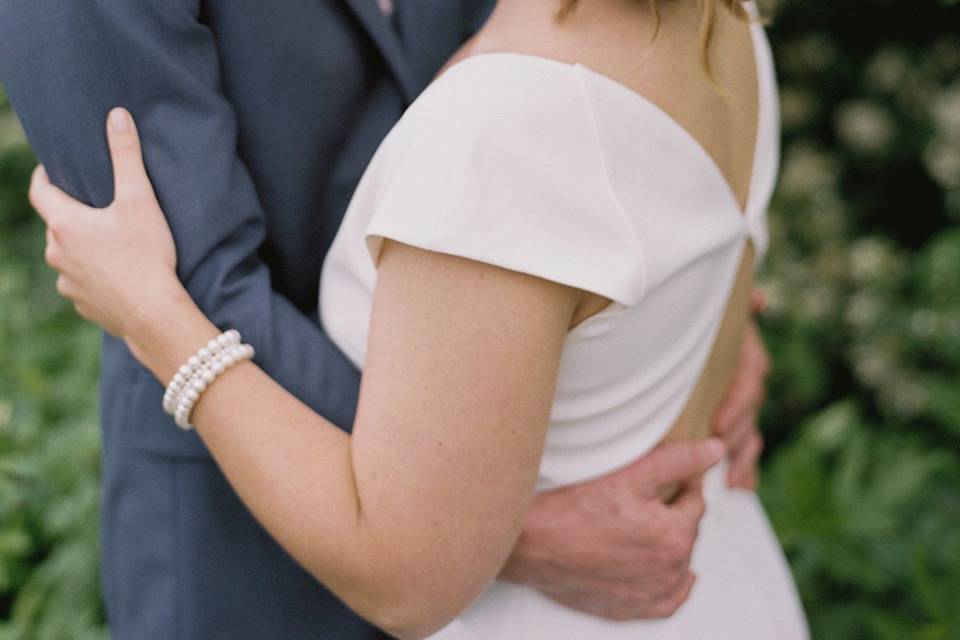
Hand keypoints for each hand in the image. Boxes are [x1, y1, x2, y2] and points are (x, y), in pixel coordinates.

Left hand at [30, 108, 181, 340]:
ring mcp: (67, 282)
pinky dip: (93, 276)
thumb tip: (117, 115)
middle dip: (72, 215)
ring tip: (110, 244)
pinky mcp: (83, 305)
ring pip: (68, 257)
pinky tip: (117, 276)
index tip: (53, 168)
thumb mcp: (139, 200)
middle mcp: (56, 253)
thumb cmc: (146, 254)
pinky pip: (81, 284)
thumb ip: (126, 156)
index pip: (40, 191)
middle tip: (97, 208)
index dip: (45, 176)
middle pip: (57, 225)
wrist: (153, 313)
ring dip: (82, 248)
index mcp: (64, 224)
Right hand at [500, 438, 724, 619]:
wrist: (530, 545)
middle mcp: (670, 572)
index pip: (695, 499)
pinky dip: (668, 582)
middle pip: (686, 529)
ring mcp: (651, 595)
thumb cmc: (573, 508)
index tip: (657, 474)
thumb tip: (716, 450)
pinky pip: (668, 599)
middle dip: (671, 511)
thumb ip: (678, 460)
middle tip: (639, 497)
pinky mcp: (632, 610)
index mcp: (675, 536)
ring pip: (678, 561)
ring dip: (667, 542)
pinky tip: (658, 565)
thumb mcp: (629, 474)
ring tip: (636, 524)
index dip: (679, 480)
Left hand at [712, 291, 770, 489]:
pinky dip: (745, 467)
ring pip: (749, 432)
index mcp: (742, 350)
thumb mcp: (708, 309)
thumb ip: (733, 304)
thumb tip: (758, 297)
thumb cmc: (694, 316)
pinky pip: (744, 446)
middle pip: (750, 411)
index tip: (716, 424)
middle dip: (734, 437)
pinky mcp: (732, 421)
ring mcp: (740, 402)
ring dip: (743, 458)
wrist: (683, 330)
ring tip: (731, 482)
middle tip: (714, 456)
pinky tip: (741, 488)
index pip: (750, 378)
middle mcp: (745, 377)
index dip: (737, 403)